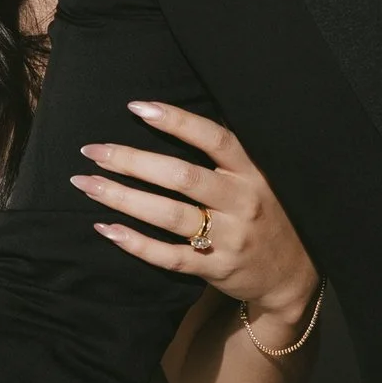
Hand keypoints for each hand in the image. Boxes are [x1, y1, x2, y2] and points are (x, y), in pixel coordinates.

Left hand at [72, 99, 317, 337]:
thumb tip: (173, 118)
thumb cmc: (267, 214)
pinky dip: (135, 243)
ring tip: (87, 184)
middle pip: (181, 177)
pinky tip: (106, 228)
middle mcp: (243, 202)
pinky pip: (169, 256)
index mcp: (253, 172)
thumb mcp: (262, 177)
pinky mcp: (215, 268)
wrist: (293, 275)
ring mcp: (229, 238)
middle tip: (93, 151)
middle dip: (132, 161)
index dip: (176, 121)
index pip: (213, 138)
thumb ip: (229, 156)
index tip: (135, 107)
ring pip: (169, 215)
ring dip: (123, 198)